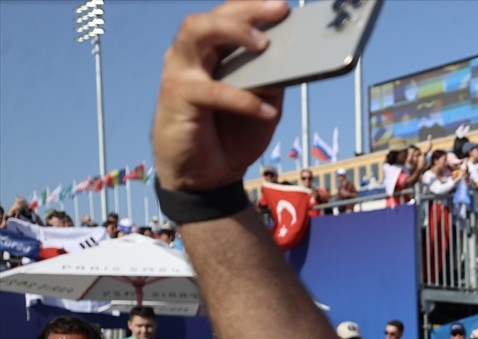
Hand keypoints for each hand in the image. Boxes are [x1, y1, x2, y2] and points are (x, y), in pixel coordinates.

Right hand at [152, 1, 287, 191]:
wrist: (206, 177)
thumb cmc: (232, 135)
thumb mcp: (262, 105)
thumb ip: (272, 81)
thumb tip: (294, 58)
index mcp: (213, 52)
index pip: (230, 17)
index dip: (254, 6)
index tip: (285, 6)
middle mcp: (193, 54)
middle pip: (214, 16)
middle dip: (247, 9)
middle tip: (279, 10)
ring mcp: (181, 72)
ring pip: (198, 32)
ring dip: (233, 32)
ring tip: (264, 44)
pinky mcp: (178, 97)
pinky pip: (213, 90)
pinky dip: (244, 100)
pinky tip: (268, 111)